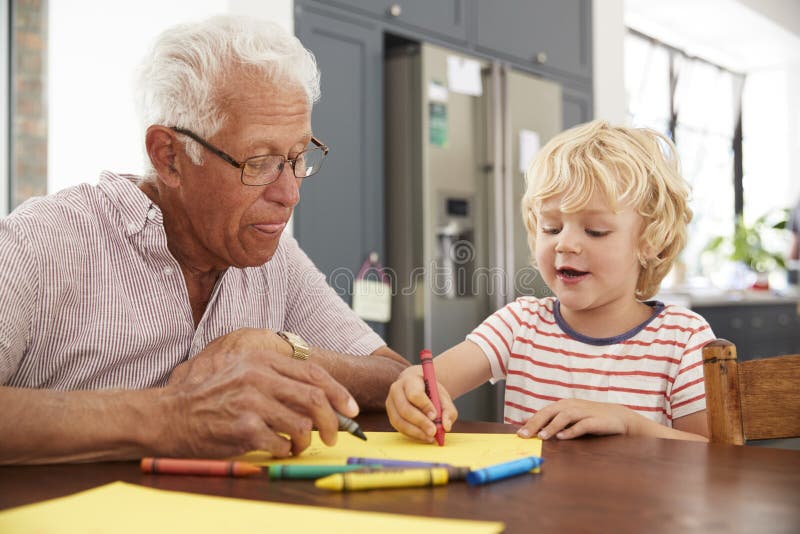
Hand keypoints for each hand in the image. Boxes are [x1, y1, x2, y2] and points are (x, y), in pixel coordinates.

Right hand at [163, 328, 358, 457]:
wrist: (168, 415)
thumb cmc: (208, 396)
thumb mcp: (242, 372)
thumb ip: (276, 378)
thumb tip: (319, 397)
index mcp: (261, 360)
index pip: (314, 374)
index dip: (339, 393)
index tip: (351, 409)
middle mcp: (258, 377)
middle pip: (315, 399)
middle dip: (332, 420)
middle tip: (335, 435)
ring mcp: (251, 402)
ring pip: (302, 424)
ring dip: (307, 441)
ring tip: (298, 445)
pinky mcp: (244, 428)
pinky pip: (281, 444)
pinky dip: (285, 450)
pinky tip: (275, 448)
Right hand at [385, 365, 456, 442]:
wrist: (416, 387)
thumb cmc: (430, 391)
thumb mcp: (442, 396)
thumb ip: (448, 410)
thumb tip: (446, 426)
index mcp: (410, 380)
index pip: (414, 394)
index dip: (424, 406)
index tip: (435, 416)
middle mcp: (396, 390)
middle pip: (405, 409)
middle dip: (420, 422)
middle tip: (433, 431)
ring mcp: (391, 403)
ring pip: (399, 421)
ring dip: (416, 432)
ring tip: (430, 437)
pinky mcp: (391, 415)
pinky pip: (399, 428)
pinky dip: (412, 434)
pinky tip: (424, 436)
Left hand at [517, 399, 633, 439]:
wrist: (619, 417)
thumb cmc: (591, 418)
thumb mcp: (569, 417)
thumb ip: (551, 419)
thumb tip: (528, 421)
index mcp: (563, 405)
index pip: (543, 412)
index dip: (530, 421)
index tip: (518, 432)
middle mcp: (571, 406)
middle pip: (550, 412)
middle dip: (535, 423)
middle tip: (524, 435)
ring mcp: (584, 412)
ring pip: (564, 416)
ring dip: (552, 426)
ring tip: (542, 436)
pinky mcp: (595, 421)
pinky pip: (582, 425)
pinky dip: (572, 431)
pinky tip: (563, 437)